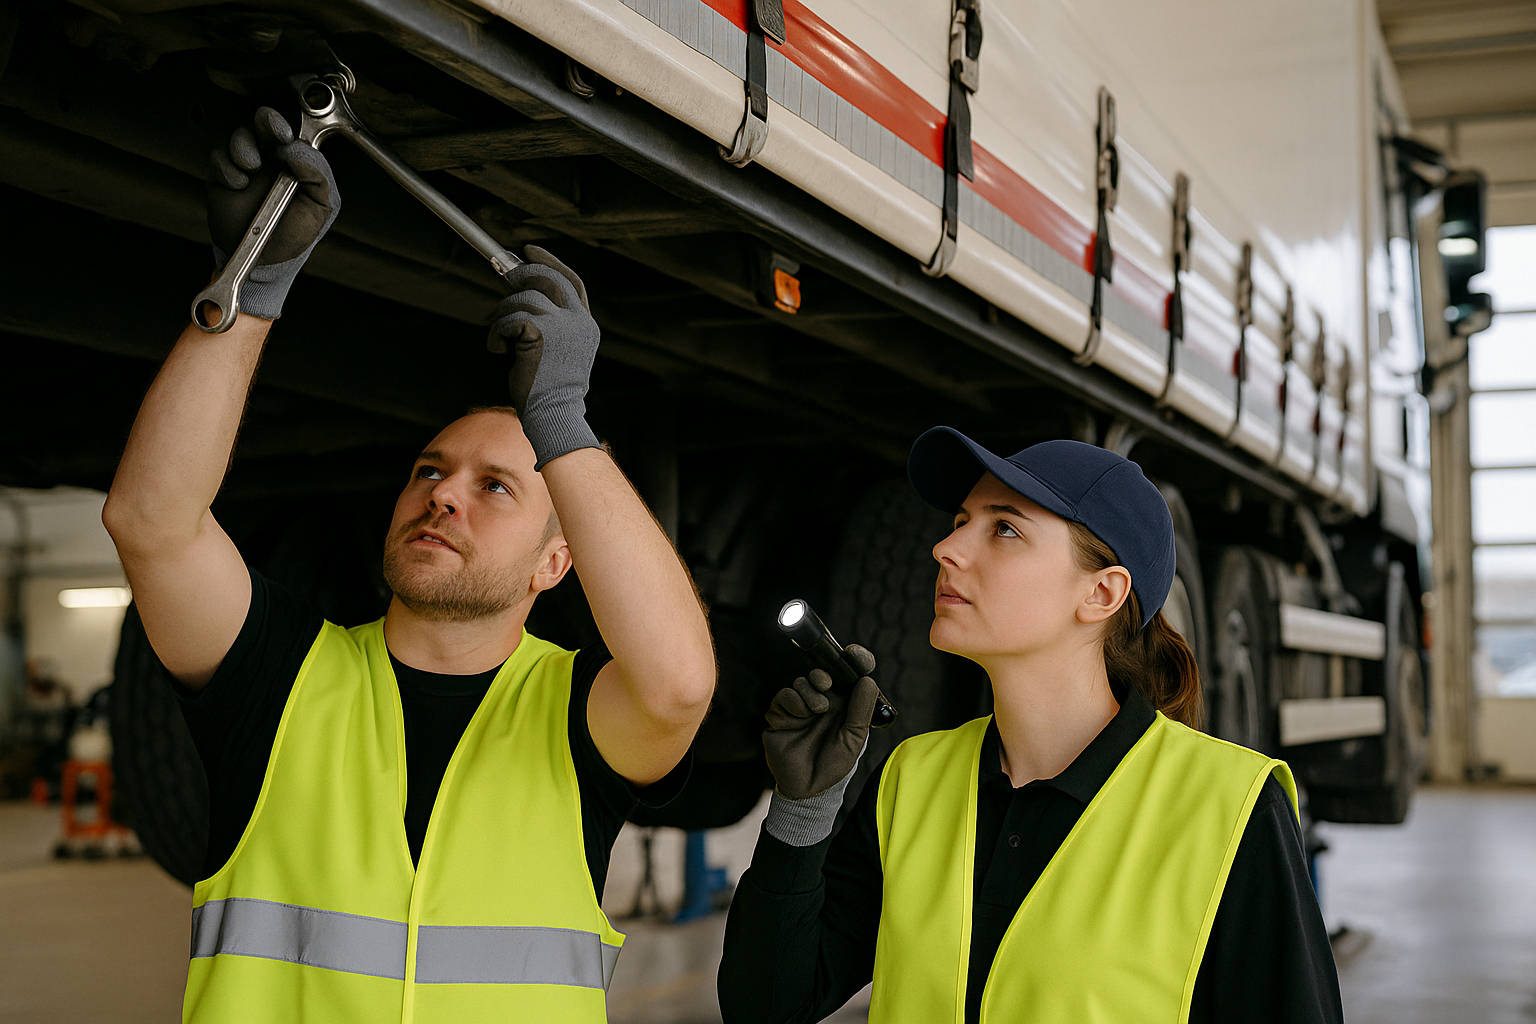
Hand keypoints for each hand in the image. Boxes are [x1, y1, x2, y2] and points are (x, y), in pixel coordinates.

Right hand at [206, 106, 338, 319]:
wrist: (266, 260)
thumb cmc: (295, 233)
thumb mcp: (319, 208)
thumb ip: (318, 178)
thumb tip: (298, 151)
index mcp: (297, 161)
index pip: (292, 131)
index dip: (286, 126)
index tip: (285, 136)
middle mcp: (271, 159)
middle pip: (263, 122)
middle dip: (265, 121)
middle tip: (270, 133)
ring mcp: (246, 166)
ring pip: (239, 137)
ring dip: (243, 147)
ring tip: (251, 168)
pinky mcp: (223, 177)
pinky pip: (218, 159)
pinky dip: (227, 169)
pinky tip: (238, 185)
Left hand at [488, 245, 601, 469]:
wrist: (554, 414)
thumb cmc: (550, 389)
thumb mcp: (561, 351)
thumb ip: (552, 323)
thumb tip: (520, 291)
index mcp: (586, 325)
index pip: (571, 280)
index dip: (550, 261)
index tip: (530, 249)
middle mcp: (578, 322)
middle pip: (546, 279)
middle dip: (520, 275)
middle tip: (504, 281)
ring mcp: (561, 326)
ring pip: (522, 299)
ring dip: (502, 314)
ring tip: (499, 337)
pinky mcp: (540, 334)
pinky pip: (509, 319)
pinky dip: (496, 332)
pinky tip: (497, 349)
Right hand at [763, 645, 881, 799]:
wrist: (807, 789)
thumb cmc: (834, 765)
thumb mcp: (854, 739)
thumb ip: (861, 711)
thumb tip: (868, 681)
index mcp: (844, 705)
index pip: (849, 675)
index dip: (852, 661)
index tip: (853, 653)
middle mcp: (823, 702)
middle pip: (821, 673)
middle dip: (823, 675)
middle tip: (826, 684)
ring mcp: (801, 707)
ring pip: (801, 682)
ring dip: (808, 692)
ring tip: (816, 711)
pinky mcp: (780, 715)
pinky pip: (783, 696)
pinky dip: (792, 703)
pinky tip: (798, 719)